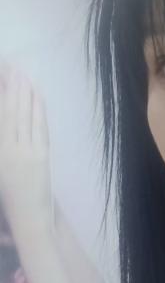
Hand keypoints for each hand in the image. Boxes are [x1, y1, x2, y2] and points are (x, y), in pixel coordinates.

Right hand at [0, 66, 52, 230]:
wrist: (28, 216)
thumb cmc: (6, 196)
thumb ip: (2, 144)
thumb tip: (6, 119)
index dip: (1, 94)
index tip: (2, 76)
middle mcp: (9, 149)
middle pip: (9, 111)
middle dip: (11, 87)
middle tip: (12, 66)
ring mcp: (28, 152)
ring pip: (25, 116)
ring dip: (25, 93)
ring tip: (23, 74)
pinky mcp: (42, 156)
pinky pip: (40, 126)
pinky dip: (38, 108)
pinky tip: (36, 95)